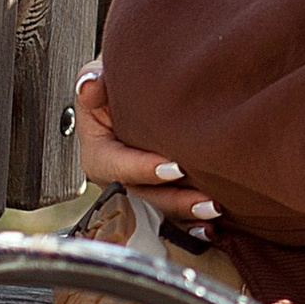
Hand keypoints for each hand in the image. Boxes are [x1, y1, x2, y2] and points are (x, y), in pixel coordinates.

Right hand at [73, 64, 218, 223]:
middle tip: (206, 200)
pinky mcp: (159, 194)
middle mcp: (116, 175)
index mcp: (98, 149)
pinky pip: (172, 216)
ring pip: (158, 209)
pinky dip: (190, 226)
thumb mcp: (103, 73)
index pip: (114, 165)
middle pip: (140, 195)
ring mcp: (139, 188)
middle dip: (172, 200)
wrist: (143, 88)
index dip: (141, 169)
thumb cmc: (122, 81)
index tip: (174, 167)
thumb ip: (94, 78)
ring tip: (215, 210)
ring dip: (186, 214)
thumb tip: (90, 87)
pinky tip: (212, 230)